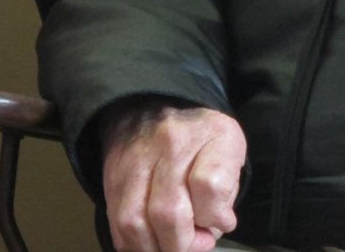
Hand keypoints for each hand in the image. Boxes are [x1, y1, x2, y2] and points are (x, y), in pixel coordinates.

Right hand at [101, 101, 246, 251]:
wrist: (153, 106)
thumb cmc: (201, 135)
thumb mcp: (230, 146)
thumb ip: (228, 188)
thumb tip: (213, 228)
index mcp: (211, 134)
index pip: (209, 185)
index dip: (215, 215)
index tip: (221, 221)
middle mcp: (172, 145)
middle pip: (169, 212)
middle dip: (184, 244)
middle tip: (196, 243)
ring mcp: (138, 162)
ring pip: (136, 223)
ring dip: (156, 248)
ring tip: (172, 245)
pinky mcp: (114, 179)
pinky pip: (118, 226)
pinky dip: (135, 244)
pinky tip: (152, 242)